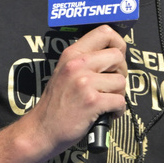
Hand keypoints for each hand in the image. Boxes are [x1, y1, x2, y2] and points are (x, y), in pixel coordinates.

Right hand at [29, 25, 127, 155]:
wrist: (42, 129)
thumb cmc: (57, 103)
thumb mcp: (65, 72)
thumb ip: (86, 60)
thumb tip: (115, 55)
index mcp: (72, 54)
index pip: (105, 32)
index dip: (118, 44)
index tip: (117, 58)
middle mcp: (78, 64)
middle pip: (118, 56)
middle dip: (121, 72)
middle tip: (112, 85)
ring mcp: (84, 82)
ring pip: (121, 81)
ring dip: (119, 94)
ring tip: (106, 102)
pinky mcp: (91, 101)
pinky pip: (120, 101)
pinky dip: (118, 111)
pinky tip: (108, 114)